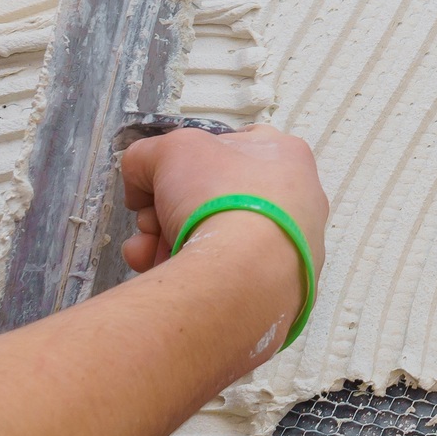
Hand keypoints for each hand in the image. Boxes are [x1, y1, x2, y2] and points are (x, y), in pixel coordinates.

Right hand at [118, 125, 328, 285]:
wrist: (244, 274)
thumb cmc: (220, 197)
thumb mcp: (169, 150)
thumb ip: (147, 156)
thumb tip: (141, 186)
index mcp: (285, 156)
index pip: (229, 148)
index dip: (185, 164)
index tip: (159, 183)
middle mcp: (295, 201)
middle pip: (212, 199)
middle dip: (166, 213)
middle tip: (149, 225)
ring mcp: (289, 247)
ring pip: (214, 239)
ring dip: (168, 243)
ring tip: (146, 254)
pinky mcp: (275, 287)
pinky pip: (225, 274)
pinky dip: (191, 273)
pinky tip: (163, 274)